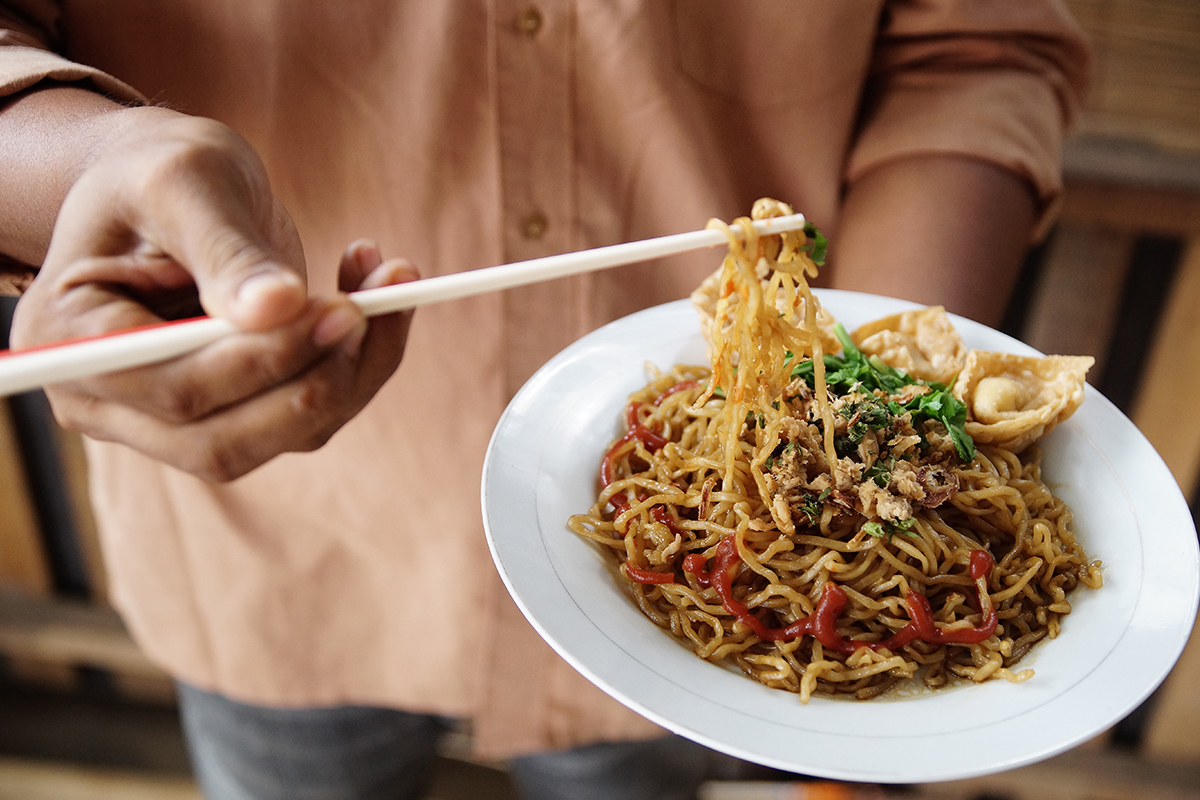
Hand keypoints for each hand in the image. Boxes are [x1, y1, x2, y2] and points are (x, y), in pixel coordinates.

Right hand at [10, 108, 416, 480]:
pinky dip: (362, 361)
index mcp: (71, 341)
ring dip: (356, 369)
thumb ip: (226, 249)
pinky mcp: (240, 411)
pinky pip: (313, 414)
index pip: (177, 389)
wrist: (175, 183)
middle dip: (318, 377)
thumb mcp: (185, 182)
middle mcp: (111, 401)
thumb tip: (278, 309)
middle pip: (226, 441)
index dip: (263, 361)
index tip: (342, 309)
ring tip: (390, 279)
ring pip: (283, 435)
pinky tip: (373, 290)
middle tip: (374, 304)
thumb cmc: (162, 170)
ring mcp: (175, 419)